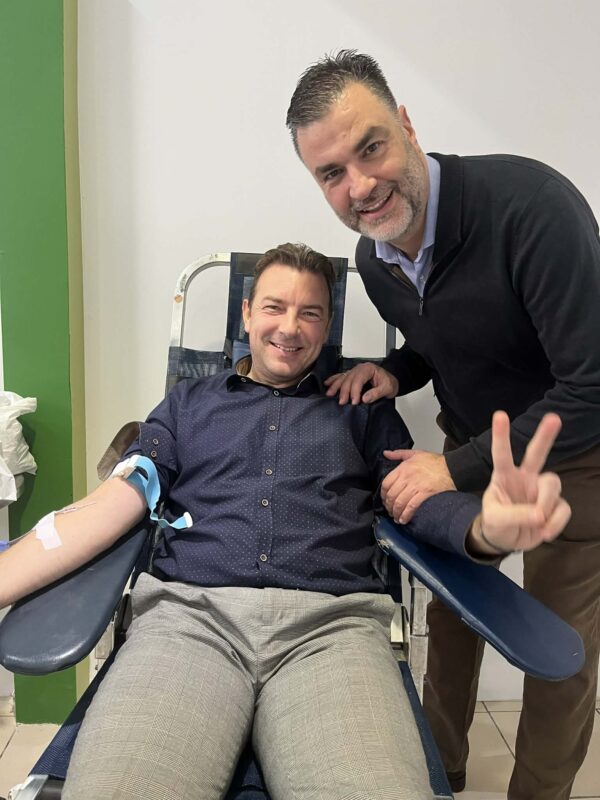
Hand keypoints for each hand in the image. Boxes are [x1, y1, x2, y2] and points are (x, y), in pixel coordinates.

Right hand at [324, 362, 398, 404]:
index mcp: (368, 369)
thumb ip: (376, 393)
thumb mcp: (387, 388)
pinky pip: (341, 376)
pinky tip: (327, 383)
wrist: (392, 380)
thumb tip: (365, 398)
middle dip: (344, 391)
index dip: (355, 391)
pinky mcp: (352, 375)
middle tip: (342, 402)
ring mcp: (355, 371)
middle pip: (349, 379)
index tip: (355, 401)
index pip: (358, 379)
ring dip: (335, 386)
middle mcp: (360, 368)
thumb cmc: (390, 382)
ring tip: (330, 394)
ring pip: (343, 377)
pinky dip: (334, 380)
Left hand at [381, 449, 455, 523]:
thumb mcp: (415, 453)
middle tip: (390, 512)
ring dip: (396, 513)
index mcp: (403, 468)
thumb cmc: (434, 462)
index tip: (385, 500)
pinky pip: (411, 507)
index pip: (386, 484)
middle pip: (391, 495)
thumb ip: (399, 454)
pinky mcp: (425, 494)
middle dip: (389, 506)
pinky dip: (406, 515)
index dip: (383, 495)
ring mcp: (415, 486)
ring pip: (399, 502)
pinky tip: (404, 519)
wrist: (452, 467)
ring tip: (397, 518)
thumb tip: (385, 453)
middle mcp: (407, 477)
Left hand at [472, 411, 570, 554]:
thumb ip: (515, 516)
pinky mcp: (555, 505)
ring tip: (537, 521)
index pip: (502, 454)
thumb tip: (539, 515)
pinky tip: (544, 532)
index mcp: (504, 476)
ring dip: (546, 504)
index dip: (501, 436)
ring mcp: (540, 490)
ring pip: (553, 484)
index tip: (500, 415)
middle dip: (545, 436)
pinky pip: (563, 508)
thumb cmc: (495, 523)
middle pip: (537, 454)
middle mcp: (525, 478)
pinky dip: (555, 523)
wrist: (506, 541)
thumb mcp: (495, 520)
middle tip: (553, 418)